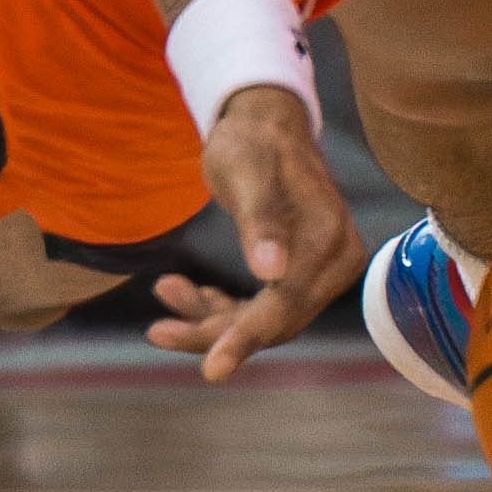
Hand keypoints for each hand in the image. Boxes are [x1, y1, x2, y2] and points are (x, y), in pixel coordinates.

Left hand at [142, 81, 368, 379]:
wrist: (262, 122)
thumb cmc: (252, 141)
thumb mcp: (248, 172)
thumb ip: (261, 221)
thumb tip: (272, 272)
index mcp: (328, 241)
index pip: (285, 305)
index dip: (245, 337)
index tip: (211, 369)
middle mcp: (333, 262)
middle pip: (274, 321)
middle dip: (215, 330)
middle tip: (158, 331)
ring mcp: (318, 270)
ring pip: (261, 318)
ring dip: (210, 318)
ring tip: (164, 292)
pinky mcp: (298, 271)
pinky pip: (258, 305)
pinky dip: (218, 305)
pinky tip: (180, 291)